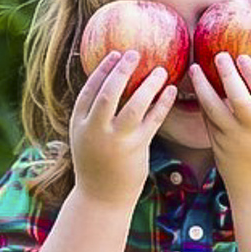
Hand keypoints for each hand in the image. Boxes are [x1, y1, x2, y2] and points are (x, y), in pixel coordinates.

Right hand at [70, 50, 176, 207]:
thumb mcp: (85, 139)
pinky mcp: (136, 148)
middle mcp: (96, 130)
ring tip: (160, 69)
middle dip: (122, 70)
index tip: (115, 54)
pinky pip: (153, 120)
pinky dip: (162, 103)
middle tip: (135, 53)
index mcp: (79, 125)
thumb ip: (93, 116)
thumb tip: (109, 85)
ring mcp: (117, 140)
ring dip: (148, 84)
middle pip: (109, 93)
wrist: (101, 198)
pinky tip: (171, 90)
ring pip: (134, 105)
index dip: (102, 70)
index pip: (89, 90)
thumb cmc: (96, 164)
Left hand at [190, 53, 250, 198]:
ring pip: (214, 109)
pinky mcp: (217, 146)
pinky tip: (197, 87)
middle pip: (239, 100)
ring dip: (203, 87)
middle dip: (228, 75)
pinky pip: (207, 120)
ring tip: (195, 68)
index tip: (243, 57)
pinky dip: (202, 102)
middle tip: (219, 55)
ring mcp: (233, 140)